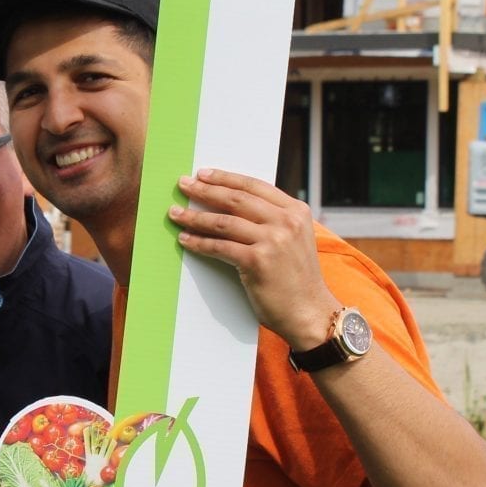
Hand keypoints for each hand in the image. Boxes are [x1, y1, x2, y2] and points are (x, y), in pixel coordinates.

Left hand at [171, 168, 338, 350]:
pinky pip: (220, 247)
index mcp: (295, 211)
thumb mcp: (295, 239)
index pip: (254, 185)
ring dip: (195, 217)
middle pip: (236, 199)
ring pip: (224, 221)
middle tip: (183, 185)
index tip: (203, 174)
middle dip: (205, 190)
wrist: (310, 312)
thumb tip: (232, 203)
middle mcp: (286, 221)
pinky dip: (199, 242)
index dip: (225, 178)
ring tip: (176, 214)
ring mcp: (273, 241)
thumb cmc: (297, 279)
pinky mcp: (257, 261)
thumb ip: (273, 220)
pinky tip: (185, 239)